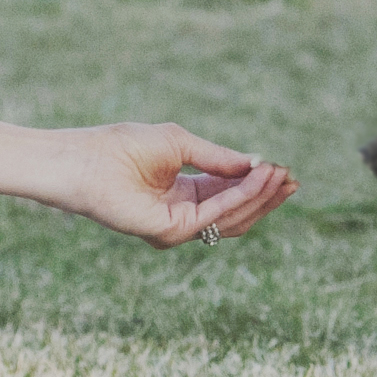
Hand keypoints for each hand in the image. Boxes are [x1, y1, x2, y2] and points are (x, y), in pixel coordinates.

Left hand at [40, 124, 297, 247]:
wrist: (85, 161)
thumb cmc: (122, 146)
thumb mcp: (180, 144)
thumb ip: (218, 158)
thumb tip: (256, 163)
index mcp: (184, 193)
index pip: (230, 193)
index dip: (258, 182)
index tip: (283, 169)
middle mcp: (184, 214)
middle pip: (237, 211)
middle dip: (265, 194)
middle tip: (291, 178)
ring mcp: (177, 227)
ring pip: (231, 218)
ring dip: (258, 196)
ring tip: (278, 175)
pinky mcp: (170, 232)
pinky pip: (213, 216)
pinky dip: (237, 197)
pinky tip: (255, 178)